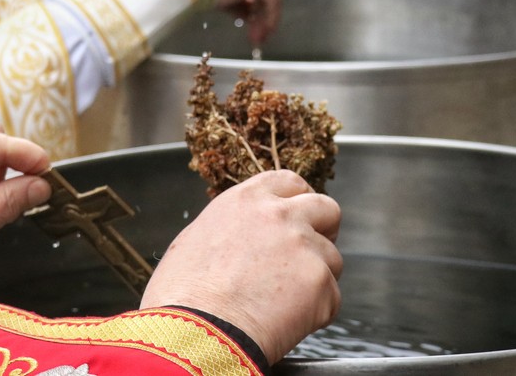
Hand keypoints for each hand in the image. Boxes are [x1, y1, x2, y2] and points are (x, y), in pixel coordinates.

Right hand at [140, 171, 342, 364]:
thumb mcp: (194, 240)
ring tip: (284, 303)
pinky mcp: (321, 283)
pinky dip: (315, 313)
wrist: (197, 333)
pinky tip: (284, 322)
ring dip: (316, 278)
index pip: (289, 182)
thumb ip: (230, 228)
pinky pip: (330, 298)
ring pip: (331, 258)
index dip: (298, 199)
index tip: (299, 215)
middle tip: (310, 252)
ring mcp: (304, 247)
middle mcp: (280, 215)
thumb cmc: (183, 296)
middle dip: (324, 228)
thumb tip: (240, 239)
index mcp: (246, 201)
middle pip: (326, 208)